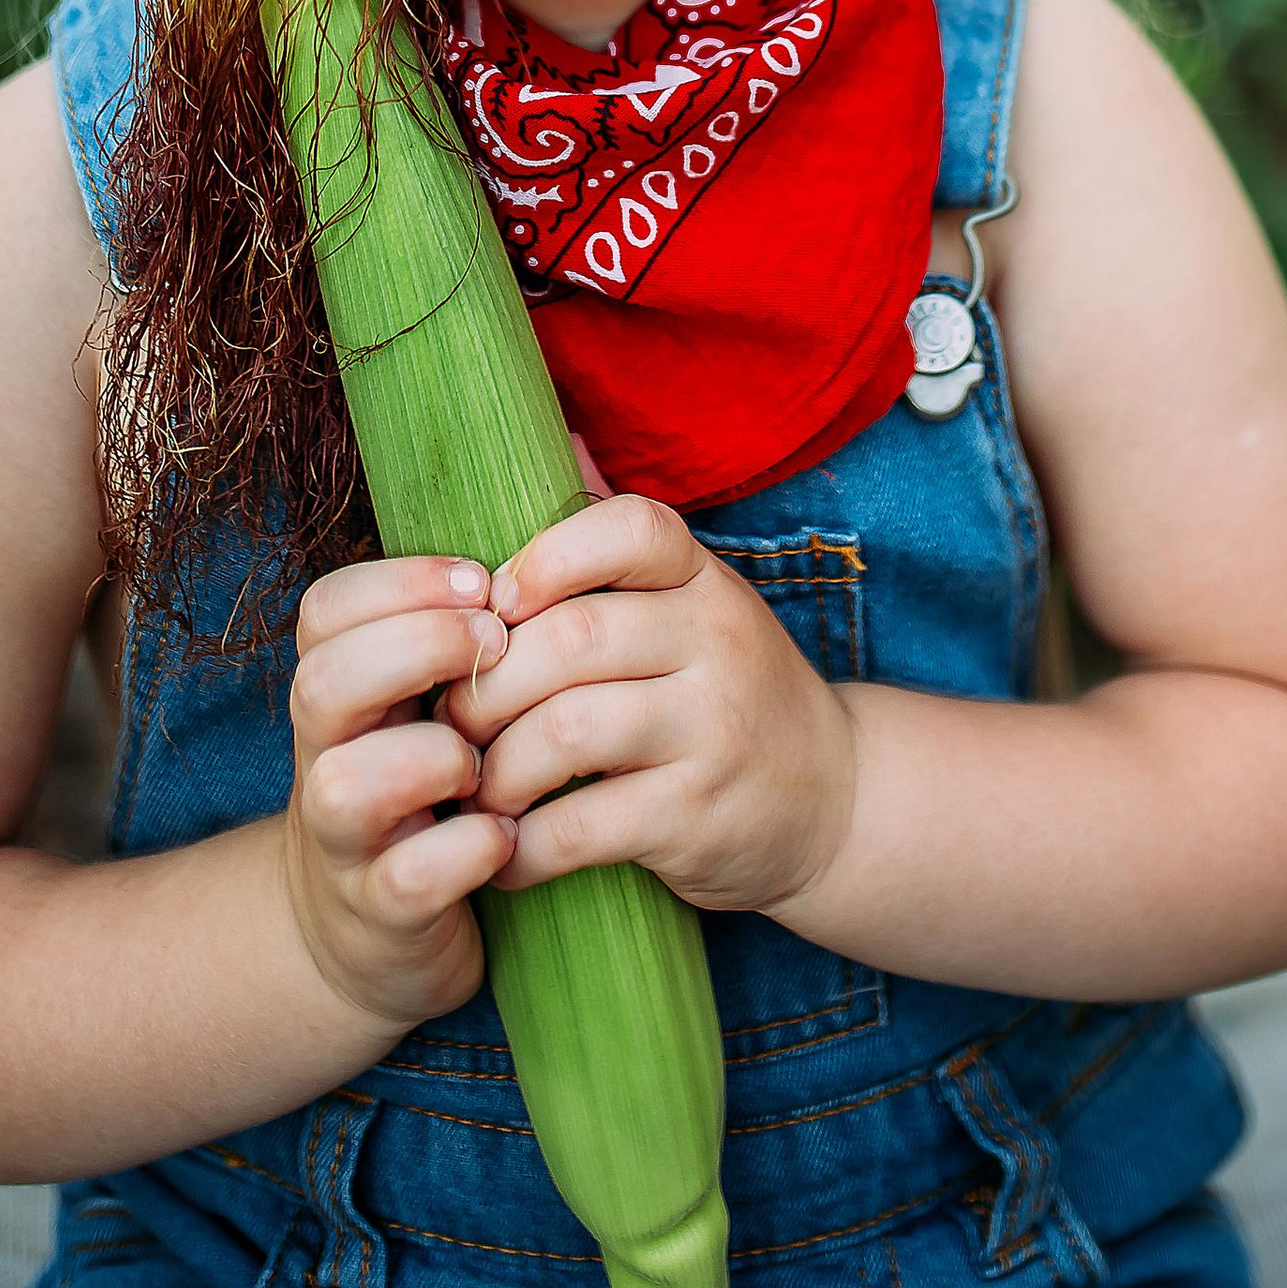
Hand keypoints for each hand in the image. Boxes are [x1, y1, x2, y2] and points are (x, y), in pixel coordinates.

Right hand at [279, 555, 518, 1032]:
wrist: (379, 926)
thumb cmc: (433, 778)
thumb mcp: (436, 687)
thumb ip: (485, 593)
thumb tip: (573, 456)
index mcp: (342, 685)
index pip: (327, 609)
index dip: (401, 584)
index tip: (483, 582)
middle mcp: (325, 755)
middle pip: (320, 682)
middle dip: (415, 650)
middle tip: (496, 645)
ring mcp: (345, 839)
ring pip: (346, 785)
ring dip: (430, 759)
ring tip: (486, 759)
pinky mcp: (382, 912)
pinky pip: (409, 877)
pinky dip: (466, 852)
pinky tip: (508, 836)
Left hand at [442, 492, 858, 913]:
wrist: (836, 799)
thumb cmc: (731, 690)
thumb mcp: (694, 604)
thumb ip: (619, 541)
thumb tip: (557, 436)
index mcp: (704, 580)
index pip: (629, 528)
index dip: (546, 556)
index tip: (495, 602)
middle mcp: (717, 642)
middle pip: (574, 636)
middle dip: (487, 681)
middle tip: (450, 717)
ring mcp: (712, 731)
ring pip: (569, 730)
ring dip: (497, 765)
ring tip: (472, 784)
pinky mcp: (699, 817)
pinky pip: (586, 827)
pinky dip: (525, 847)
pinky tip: (503, 852)